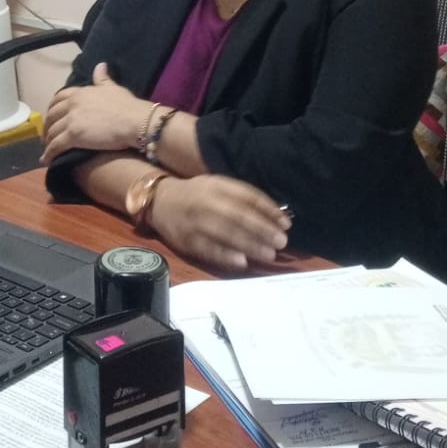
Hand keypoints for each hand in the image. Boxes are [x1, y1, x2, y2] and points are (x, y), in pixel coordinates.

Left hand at [40, 62, 145, 162]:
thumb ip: (103, 79)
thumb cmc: (127, 106)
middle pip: (52, 115)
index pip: (59, 98)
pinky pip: (56, 145)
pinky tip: (47, 160)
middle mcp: (72, 104)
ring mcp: (71, 119)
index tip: (52, 116)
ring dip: (48, 141)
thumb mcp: (113, 88)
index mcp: (81, 92)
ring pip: (52, 131)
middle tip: (47, 135)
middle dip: (48, 126)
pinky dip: (49, 154)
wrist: (135, 121)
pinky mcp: (73, 135)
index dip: (53, 108)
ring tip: (48, 149)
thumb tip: (100, 65)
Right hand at [149, 175, 290, 269]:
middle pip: (238, 216)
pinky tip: (242, 262)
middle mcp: (206, 201)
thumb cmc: (197, 194)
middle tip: (282, 242)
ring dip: (250, 245)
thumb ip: (243, 197)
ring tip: (270, 254)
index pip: (247, 196)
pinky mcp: (187, 241)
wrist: (159, 201)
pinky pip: (209, 249)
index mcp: (217, 185)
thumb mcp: (218, 186)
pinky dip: (226, 256)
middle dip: (262, 229)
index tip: (286, 223)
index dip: (268, 209)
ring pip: (226, 233)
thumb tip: (277, 216)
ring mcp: (195, 222)